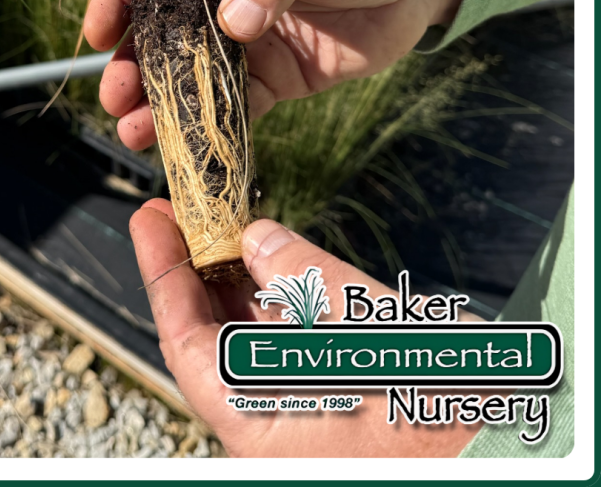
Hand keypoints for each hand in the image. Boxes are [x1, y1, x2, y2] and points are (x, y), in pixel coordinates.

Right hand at [84, 0, 462, 149]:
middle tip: (117, 97)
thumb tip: (232, 24)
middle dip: (133, 67)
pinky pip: (239, 109)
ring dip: (162, 106)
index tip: (98, 33)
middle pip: (163, 37)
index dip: (119, 0)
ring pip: (193, 79)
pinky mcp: (279, 80)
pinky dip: (214, 129)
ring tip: (136, 132)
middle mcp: (225, 2)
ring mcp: (250, 45)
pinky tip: (191, 149)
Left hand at [130, 200, 480, 456]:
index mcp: (264, 427)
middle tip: (181, 210)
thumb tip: (258, 239)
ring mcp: (305, 417)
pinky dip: (278, 301)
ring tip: (221, 222)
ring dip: (236, 280)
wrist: (520, 458)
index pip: (189, 343)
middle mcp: (274, 428)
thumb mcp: (377, 336)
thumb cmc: (451, 427)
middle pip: (214, 338)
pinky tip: (275, 262)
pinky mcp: (335, 404)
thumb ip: (311, 283)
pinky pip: (289, 348)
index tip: (149, 221)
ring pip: (251, 342)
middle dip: (196, 268)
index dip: (162, 275)